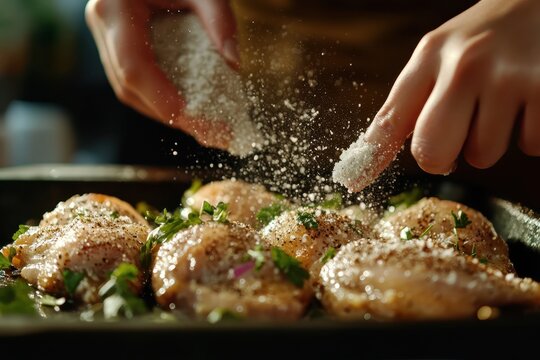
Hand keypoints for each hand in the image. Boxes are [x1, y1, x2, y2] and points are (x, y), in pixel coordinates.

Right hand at [85, 0, 238, 149]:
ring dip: (168, 113)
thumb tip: (235, 63)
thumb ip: (219, 18)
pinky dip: (163, 98)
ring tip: (208, 129)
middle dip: (173, 116)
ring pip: (130, 90)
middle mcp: (103, 26)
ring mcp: (106, 36)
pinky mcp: (118, 44)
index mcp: (115, 8)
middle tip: (214, 135)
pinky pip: (136, 81)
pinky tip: (192, 109)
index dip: (163, 99)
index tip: (196, 121)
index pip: (134, 67)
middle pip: (130, 88)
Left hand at [346, 0, 539, 190]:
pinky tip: (530, 100)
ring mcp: (507, 78)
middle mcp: (463, 65)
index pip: (390, 119)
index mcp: (429, 57)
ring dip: (491, 139)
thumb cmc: (486, 39)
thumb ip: (409, 103)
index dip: (370, 157)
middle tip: (460, 127)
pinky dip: (530, 133)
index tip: (351, 182)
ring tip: (503, 100)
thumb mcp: (440, 55)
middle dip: (443, 155)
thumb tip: (367, 160)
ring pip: (481, 156)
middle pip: (431, 153)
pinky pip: (529, 146)